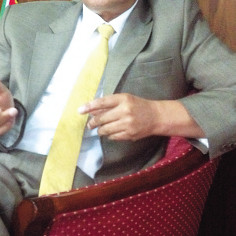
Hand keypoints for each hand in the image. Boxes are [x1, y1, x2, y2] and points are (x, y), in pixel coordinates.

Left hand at [80, 94, 204, 140]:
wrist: (156, 116)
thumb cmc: (137, 105)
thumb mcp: (124, 99)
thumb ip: (108, 104)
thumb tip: (91, 110)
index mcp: (123, 99)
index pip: (102, 102)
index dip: (89, 107)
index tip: (80, 110)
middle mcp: (125, 111)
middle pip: (101, 118)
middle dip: (93, 123)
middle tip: (89, 125)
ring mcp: (128, 124)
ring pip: (105, 130)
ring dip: (100, 130)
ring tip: (100, 129)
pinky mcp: (130, 134)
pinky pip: (113, 137)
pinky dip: (109, 135)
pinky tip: (111, 132)